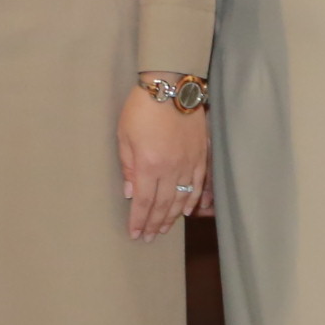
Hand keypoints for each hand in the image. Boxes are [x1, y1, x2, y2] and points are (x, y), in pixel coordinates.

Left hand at [117, 85, 209, 240]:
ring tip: (164, 229)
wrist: (171, 87)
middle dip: (154, 223)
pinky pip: (197, 185)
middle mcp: (170, 169)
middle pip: (162, 205)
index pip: (143, 201)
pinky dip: (192, 200)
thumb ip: (128, 166)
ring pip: (181, 198)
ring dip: (172, 217)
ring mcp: (188, 163)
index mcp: (149, 165)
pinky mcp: (200, 156)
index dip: (139, 220)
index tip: (136, 234)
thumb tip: (129, 192)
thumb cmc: (142, 108)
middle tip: (149, 237)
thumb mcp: (124, 135)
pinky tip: (186, 211)